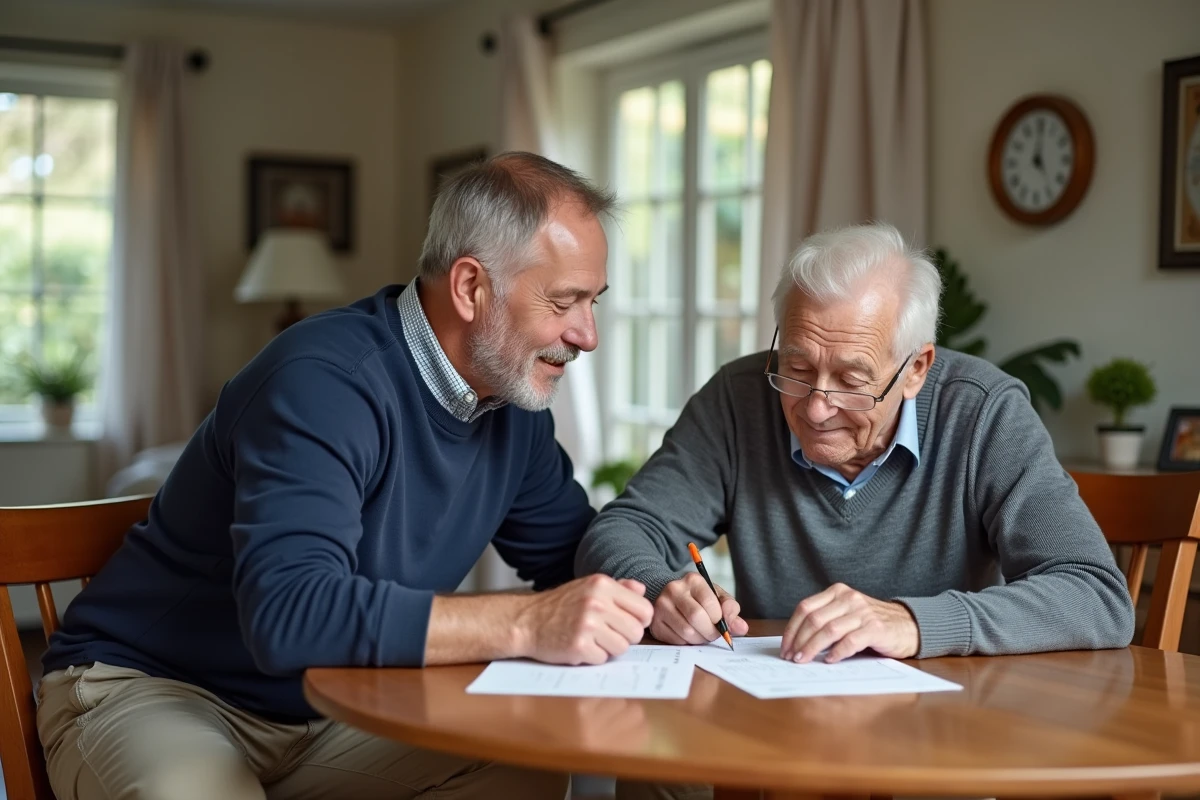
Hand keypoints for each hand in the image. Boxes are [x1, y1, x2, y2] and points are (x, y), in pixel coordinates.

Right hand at [515, 575, 653, 664]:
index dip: (639, 620)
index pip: (644, 609)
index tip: (626, 623)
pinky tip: (581, 646)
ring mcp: (587, 625)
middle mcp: (596, 602)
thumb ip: (618, 587)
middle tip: (607, 634)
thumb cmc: (560, 605)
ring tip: (593, 639)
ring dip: (609, 648)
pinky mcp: (578, 646)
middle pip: (636, 632)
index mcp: (602, 585)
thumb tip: (642, 590)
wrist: (527, 621)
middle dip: (625, 637)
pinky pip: (603, 659)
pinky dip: (593, 657)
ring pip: (621, 648)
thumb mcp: (588, 586)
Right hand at [649, 572, 748, 644]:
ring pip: (686, 632)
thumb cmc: (699, 598)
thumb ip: (731, 610)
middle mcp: (674, 589)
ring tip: (702, 634)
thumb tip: (740, 628)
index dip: (719, 620)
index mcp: (693, 580)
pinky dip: (686, 643)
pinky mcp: (655, 622)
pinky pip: (675, 640)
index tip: (720, 623)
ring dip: (699, 639)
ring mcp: (661, 605)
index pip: (710, 604)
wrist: (671, 596)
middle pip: (696, 618)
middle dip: (710, 632)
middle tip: (713, 634)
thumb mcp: (717, 597)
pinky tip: (688, 635)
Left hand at [780, 583, 918, 663]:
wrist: (909, 626)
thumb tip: (797, 642)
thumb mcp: (846, 614)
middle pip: (814, 619)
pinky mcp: (875, 628)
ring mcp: (862, 612)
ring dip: (812, 648)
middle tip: (791, 657)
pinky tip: (829, 661)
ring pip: (828, 630)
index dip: (791, 629)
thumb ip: (826, 620)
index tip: (785, 646)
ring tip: (804, 660)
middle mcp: (848, 598)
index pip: (805, 608)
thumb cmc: (872, 623)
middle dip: (799, 641)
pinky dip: (836, 652)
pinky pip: (850, 641)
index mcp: (837, 592)